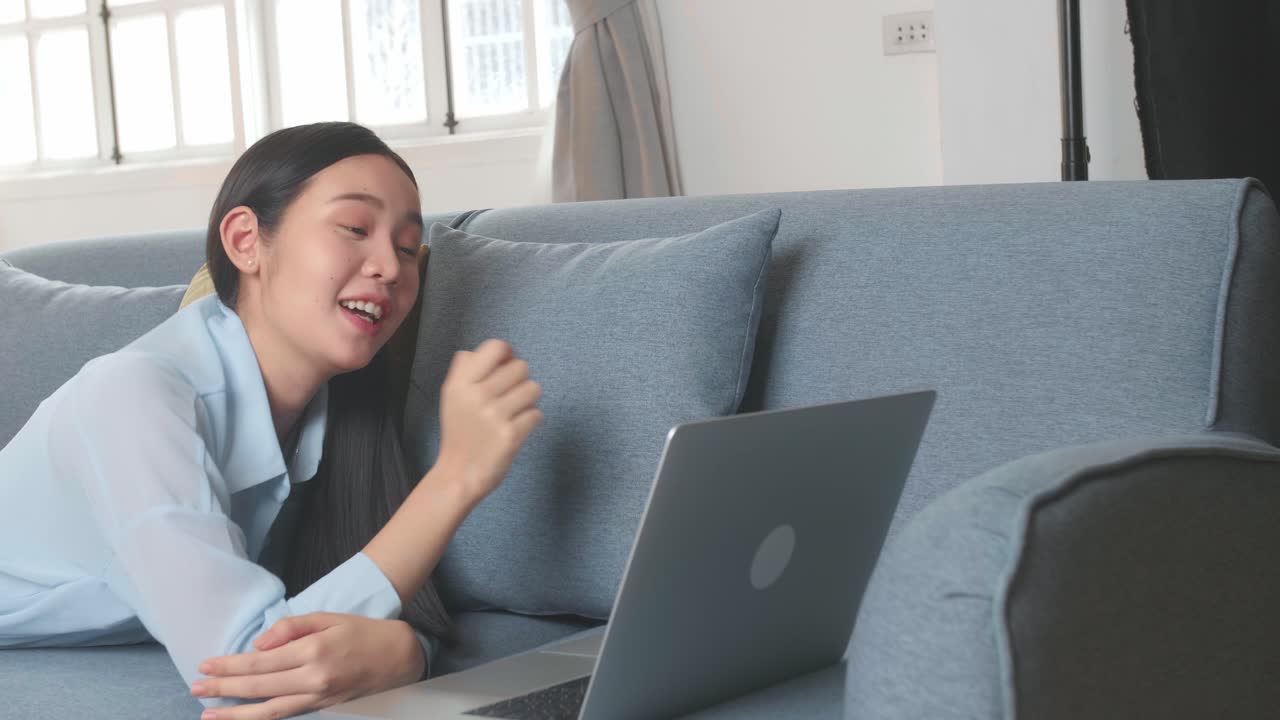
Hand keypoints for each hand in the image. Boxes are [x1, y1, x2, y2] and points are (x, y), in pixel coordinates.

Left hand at [190, 612, 423, 718]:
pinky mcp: (323, 709)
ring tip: (208, 715)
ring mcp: (318, 699)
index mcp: (313, 651)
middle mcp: (313, 679)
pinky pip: (285, 716)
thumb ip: (291, 628)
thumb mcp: (328, 618)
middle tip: (195, 687)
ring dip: (235, 715)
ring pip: (268, 712)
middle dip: (223, 689)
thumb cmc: (362, 632)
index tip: (205, 665)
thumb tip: (258, 645)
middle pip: (258, 688)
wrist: (399, 657)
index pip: (260, 662)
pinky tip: (243, 719)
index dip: (230, 665)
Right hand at [435, 339, 543, 503]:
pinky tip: (515, 429)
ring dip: (527, 401)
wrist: (459, 474)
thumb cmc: (460, 430)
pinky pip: (537, 414)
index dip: (507, 354)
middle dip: (519, 381)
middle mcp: (476, 396)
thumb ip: (468, 368)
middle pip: (521, 367)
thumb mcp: (452, 395)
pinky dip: (530, 421)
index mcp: (460, 383)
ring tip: (512, 413)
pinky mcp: (511, 435)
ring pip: (534, 389)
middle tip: (508, 397)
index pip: (497, 347)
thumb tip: (500, 349)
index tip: (505, 368)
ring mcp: (494, 416)